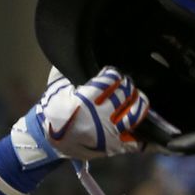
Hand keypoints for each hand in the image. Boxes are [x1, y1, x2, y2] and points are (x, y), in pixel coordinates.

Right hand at [12, 67, 151, 164]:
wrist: (45, 141)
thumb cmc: (51, 111)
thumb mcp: (55, 87)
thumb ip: (68, 68)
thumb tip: (77, 47)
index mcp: (86, 100)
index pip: (112, 78)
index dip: (112, 73)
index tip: (109, 74)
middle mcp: (101, 116)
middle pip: (127, 92)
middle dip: (126, 85)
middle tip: (122, 85)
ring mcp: (109, 134)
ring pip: (137, 112)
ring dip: (138, 103)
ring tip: (133, 100)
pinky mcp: (113, 147)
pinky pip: (138, 142)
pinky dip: (146, 136)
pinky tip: (149, 128)